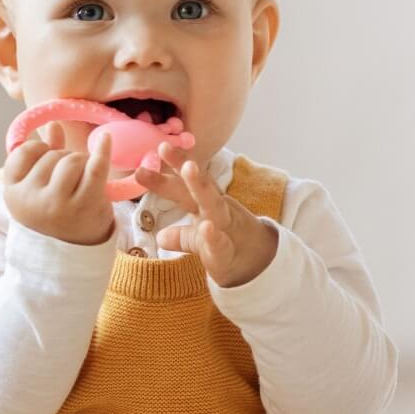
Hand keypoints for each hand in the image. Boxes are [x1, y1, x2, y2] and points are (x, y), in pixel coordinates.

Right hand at [3, 123, 114, 245]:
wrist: (68, 256)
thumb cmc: (52, 217)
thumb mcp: (38, 190)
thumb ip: (43, 157)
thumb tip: (54, 125)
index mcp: (14, 193)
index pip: (24, 152)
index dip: (39, 150)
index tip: (47, 159)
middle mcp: (32, 198)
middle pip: (52, 156)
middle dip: (64, 159)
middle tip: (70, 181)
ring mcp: (58, 203)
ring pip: (72, 159)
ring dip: (81, 163)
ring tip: (82, 181)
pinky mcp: (84, 205)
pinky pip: (95, 167)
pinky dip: (103, 151)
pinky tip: (106, 140)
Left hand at [133, 143, 277, 287]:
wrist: (256, 266)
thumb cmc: (226, 248)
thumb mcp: (200, 241)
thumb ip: (181, 235)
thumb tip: (161, 237)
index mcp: (204, 206)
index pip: (185, 185)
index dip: (171, 167)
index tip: (158, 146)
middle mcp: (215, 211)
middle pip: (198, 186)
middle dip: (183, 166)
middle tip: (164, 147)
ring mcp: (224, 229)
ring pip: (213, 205)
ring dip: (200, 186)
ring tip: (189, 167)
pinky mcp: (226, 253)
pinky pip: (219, 243)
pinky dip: (212, 237)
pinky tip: (206, 228)